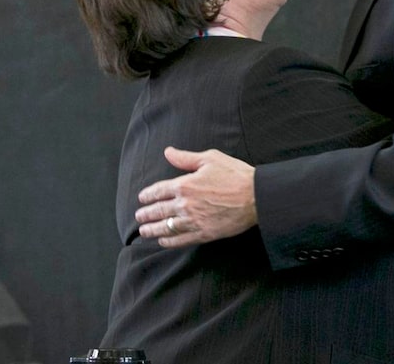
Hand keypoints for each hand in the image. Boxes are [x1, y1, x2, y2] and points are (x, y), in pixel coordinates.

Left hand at [135, 147, 256, 247]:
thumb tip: (168, 152)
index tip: (141, 198)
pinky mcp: (204, 234)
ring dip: (152, 229)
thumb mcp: (210, 158)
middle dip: (146, 214)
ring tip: (144, 231)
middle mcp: (185, 204)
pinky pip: (181, 239)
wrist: (255, 197)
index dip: (148, 195)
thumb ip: (185, 158)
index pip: (159, 191)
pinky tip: (163, 240)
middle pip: (159, 211)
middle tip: (138, 216)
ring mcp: (194, 221)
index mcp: (185, 184)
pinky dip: (169, 241)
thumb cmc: (234, 174)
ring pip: (166, 227)